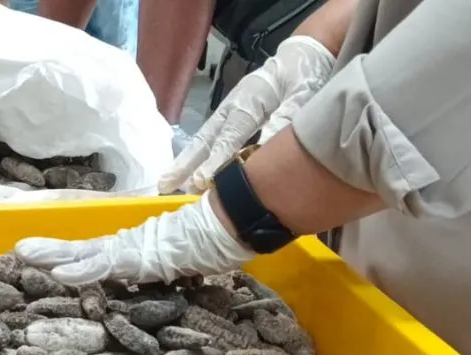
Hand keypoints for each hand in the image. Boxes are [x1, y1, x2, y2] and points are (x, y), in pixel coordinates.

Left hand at [15, 192, 253, 285]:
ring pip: (83, 254)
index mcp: (126, 252)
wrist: (224, 228)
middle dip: (47, 252)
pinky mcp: (137, 257)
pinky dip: (83, 270)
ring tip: (25, 254)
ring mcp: (128, 251)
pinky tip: (61, 273)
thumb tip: (142, 276)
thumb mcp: (169, 265)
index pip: (87, 255)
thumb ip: (151, 268)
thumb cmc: (201, 246)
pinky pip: (105, 266)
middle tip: (17, 250)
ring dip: (54, 256)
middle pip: (78, 251)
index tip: (33, 255)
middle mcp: (122, 249)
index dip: (61, 256)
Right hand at [159, 36, 333, 193]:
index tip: (200, 182)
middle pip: (206, 138)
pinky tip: (191, 170)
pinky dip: (199, 154)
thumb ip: (286, 117)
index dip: (214, 160)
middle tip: (166, 186)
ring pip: (204, 138)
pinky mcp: (233, 113)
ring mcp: (230, 109)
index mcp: (250, 100)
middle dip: (185, 164)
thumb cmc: (305, 74)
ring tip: (168, 183)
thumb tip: (266, 146)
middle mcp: (234, 105)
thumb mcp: (304, 93)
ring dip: (186, 162)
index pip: (230, 136)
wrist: (304, 53)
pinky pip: (212, 136)